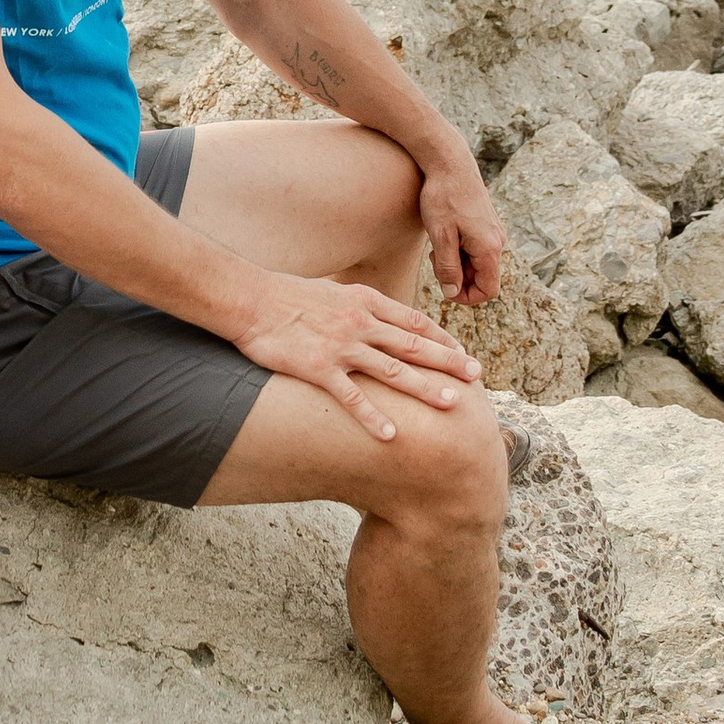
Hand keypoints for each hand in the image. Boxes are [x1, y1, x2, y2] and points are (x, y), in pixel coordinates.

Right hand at [229, 272, 482, 441]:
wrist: (248, 298)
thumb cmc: (284, 294)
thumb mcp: (330, 290)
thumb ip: (354, 303)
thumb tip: (369, 310)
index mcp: (364, 301)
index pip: (413, 321)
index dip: (441, 338)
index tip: (461, 350)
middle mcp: (360, 322)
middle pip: (413, 345)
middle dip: (448, 361)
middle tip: (476, 376)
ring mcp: (341, 346)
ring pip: (393, 370)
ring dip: (424, 387)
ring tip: (451, 403)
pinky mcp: (319, 368)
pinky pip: (352, 397)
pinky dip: (373, 416)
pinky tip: (392, 434)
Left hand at [418, 151, 505, 304]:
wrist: (449, 162)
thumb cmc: (443, 197)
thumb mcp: (440, 236)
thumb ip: (447, 268)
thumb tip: (453, 293)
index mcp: (489, 248)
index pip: (489, 291)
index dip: (467, 297)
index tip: (444, 287)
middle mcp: (497, 241)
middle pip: (482, 277)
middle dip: (458, 277)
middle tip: (436, 258)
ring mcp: (493, 231)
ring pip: (478, 263)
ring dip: (457, 263)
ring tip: (438, 244)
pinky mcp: (486, 223)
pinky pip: (476, 248)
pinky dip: (460, 249)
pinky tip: (445, 234)